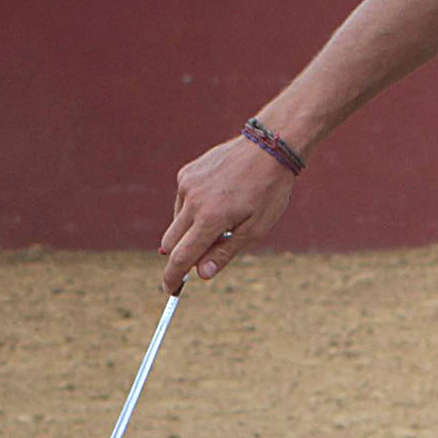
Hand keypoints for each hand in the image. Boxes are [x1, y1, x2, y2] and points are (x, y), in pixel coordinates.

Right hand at [160, 133, 298, 292]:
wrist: (268, 148)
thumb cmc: (268, 191)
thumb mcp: (256, 228)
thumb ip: (226, 252)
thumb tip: (202, 274)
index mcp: (211, 218)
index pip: (182, 256)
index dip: (173, 276)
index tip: (169, 289)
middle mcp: (193, 201)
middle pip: (172, 242)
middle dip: (181, 255)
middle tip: (200, 260)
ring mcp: (186, 185)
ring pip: (177, 221)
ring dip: (191, 230)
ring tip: (226, 218)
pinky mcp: (186, 174)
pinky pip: (182, 201)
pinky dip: (193, 209)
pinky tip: (219, 199)